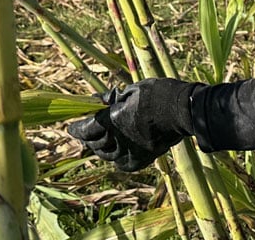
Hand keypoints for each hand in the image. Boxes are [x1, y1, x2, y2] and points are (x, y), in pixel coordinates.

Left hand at [68, 78, 200, 171]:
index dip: (76, 129)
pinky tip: (118, 150)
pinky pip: (122, 162)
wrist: (183, 110)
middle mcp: (117, 140)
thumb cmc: (157, 94)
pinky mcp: (141, 159)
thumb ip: (112, 100)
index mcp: (111, 121)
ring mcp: (129, 152)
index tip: (71, 128)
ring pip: (107, 155)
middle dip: (89, 137)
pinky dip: (117, 157)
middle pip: (94, 144)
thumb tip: (98, 101)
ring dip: (102, 147)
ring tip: (102, 141)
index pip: (85, 130)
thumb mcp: (131, 91)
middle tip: (88, 132)